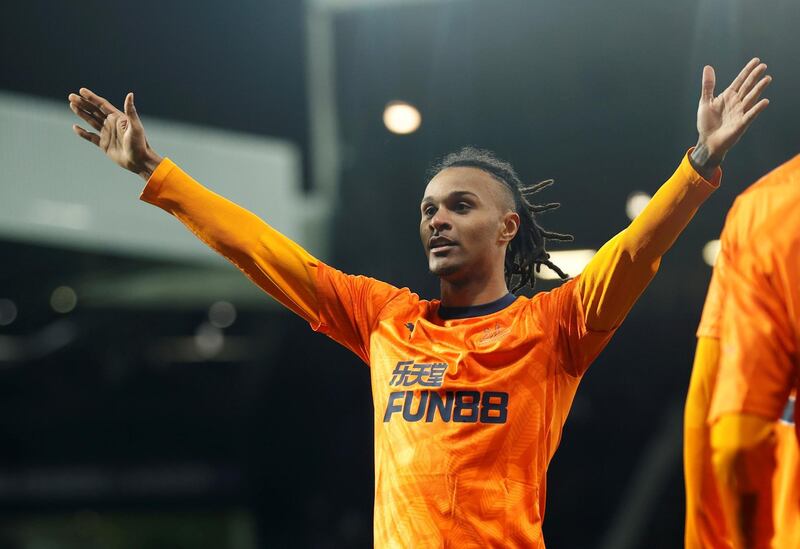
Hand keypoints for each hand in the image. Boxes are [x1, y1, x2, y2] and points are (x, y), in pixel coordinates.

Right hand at [68, 88, 161, 179]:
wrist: (139, 161)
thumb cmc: (140, 144)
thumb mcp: (135, 126)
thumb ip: (130, 111)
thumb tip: (130, 94)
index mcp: (118, 118)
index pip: (102, 105)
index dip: (92, 98)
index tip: (81, 90)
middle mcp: (111, 124)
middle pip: (94, 111)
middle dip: (83, 103)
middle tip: (71, 96)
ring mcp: (107, 134)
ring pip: (91, 121)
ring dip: (82, 113)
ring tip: (72, 105)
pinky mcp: (104, 144)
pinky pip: (91, 137)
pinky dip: (83, 132)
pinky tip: (75, 127)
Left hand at [690, 58, 770, 178]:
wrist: (707, 141)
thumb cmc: (707, 123)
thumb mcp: (705, 101)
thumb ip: (708, 85)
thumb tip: (708, 67)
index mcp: (728, 96)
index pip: (740, 80)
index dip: (747, 71)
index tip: (756, 60)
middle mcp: (736, 102)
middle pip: (747, 86)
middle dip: (754, 76)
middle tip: (763, 66)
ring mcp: (740, 112)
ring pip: (751, 98)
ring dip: (759, 89)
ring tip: (767, 79)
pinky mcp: (741, 123)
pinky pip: (750, 114)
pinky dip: (757, 108)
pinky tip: (764, 101)